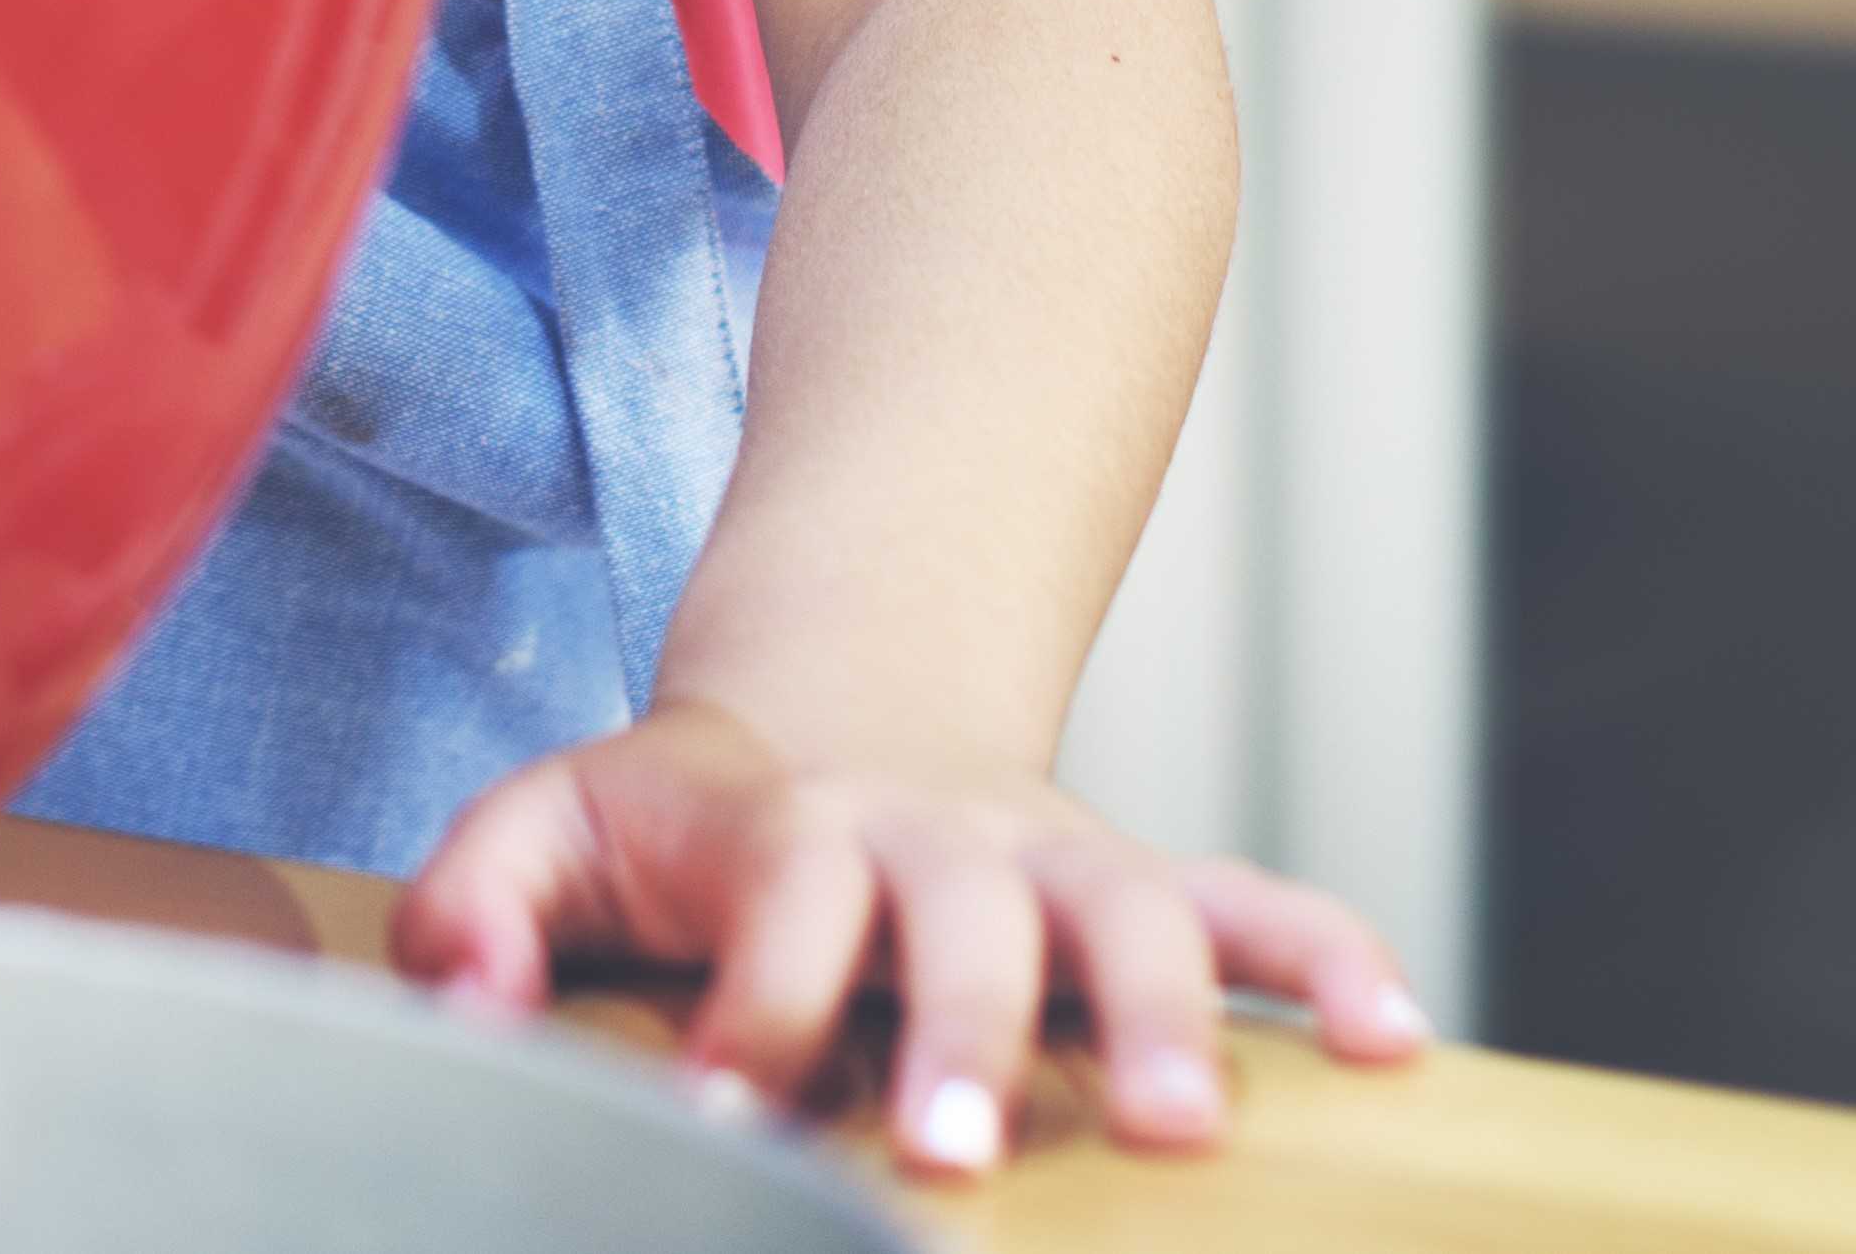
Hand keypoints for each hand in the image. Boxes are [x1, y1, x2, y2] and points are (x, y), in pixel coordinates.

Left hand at [389, 698, 1428, 1176]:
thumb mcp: (546, 827)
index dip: (752, 1015)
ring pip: (1128, 912)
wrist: (823, 703)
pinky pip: (1251, 903)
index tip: (718, 1114)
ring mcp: (1046, 854)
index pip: (778, 913)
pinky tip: (1390, 1042)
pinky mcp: (1129, 878)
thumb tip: (465, 1007)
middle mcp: (932, 835)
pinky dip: (1325, 957)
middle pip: (962, 918)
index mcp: (785, 827)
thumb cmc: (676, 816)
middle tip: (959, 1151)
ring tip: (1184, 1131)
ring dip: (1162, 1017)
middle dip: (966, 1032)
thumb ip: (480, 907)